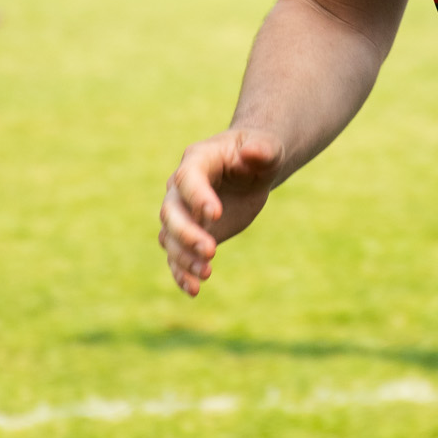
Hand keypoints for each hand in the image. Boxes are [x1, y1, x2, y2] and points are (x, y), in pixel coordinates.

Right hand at [159, 128, 285, 296]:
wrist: (252, 170)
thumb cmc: (259, 153)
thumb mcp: (267, 148)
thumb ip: (263, 150)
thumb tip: (253, 152)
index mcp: (198, 160)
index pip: (188, 178)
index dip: (197, 197)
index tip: (216, 215)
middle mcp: (181, 187)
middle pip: (170, 211)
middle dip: (186, 233)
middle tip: (211, 250)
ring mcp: (183, 212)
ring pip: (169, 237)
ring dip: (183, 257)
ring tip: (206, 273)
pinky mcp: (190, 234)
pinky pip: (176, 255)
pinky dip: (181, 272)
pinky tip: (194, 289)